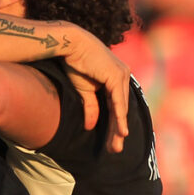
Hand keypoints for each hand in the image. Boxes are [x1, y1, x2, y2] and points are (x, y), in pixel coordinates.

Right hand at [60, 26, 130, 152]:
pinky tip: (121, 130)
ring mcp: (122, 75)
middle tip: (116, 149)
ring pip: (121, 108)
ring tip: (118, 145)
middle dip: (118, 130)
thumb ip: (90, 107)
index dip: (114, 124)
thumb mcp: (83, 90)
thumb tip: (90, 127)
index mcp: (116, 79)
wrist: (70, 45)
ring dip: (119, 128)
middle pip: (121, 109)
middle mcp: (123, 77)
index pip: (116, 106)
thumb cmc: (75, 63)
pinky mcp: (117, 76)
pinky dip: (120, 117)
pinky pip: (118, 102)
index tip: (112, 141)